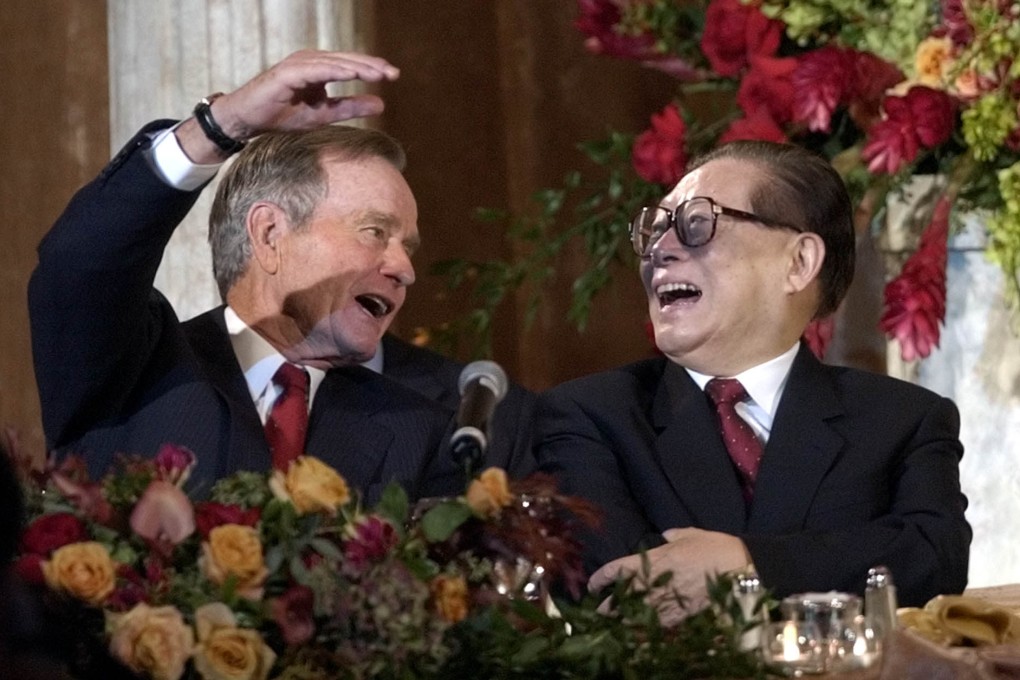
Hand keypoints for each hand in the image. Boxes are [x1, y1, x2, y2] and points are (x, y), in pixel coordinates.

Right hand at [177, 49, 399, 161]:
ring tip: (376, 73)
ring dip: (356, 67)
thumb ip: (350, 108)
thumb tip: (381, 103)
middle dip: (370, 65)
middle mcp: (310, 62)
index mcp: (319, 69)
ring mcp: (298, 64)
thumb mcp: (323, 115)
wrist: (248, 120)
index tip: (394, 76)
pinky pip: (315, 70)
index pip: (351, 65)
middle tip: (393, 73)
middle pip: (346, 60)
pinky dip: (334, 71)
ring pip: (333, 63)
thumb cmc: (282, 116)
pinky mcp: (288, 72)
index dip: (372, 69)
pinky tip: (351, 74)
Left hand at [588, 527, 749, 625]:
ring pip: (637, 614)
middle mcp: (656, 580)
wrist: (740, 568)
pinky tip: (638, 636)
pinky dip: (646, 631)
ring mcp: (668, 599)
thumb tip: (665, 535)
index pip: (618, 568)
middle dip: (608, 606)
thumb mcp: (691, 534)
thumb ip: (675, 535)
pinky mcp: (682, 615)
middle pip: (623, 596)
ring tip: (612, 627)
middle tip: (598, 612)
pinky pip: (658, 625)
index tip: (593, 584)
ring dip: (622, 621)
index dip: (602, 577)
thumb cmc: (715, 546)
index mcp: (655, 557)